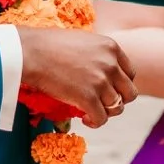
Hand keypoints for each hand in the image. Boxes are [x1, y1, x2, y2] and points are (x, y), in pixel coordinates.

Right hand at [15, 27, 135, 128]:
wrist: (34, 52)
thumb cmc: (51, 45)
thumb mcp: (84, 41)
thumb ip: (98, 55)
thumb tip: (100, 73)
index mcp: (111, 47)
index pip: (130, 73)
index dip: (120, 86)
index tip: (108, 91)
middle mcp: (111, 64)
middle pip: (129, 92)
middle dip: (118, 101)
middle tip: (102, 104)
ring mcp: (101, 81)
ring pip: (117, 108)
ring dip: (105, 113)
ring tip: (90, 112)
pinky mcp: (88, 97)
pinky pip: (101, 118)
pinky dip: (95, 122)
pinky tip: (84, 118)